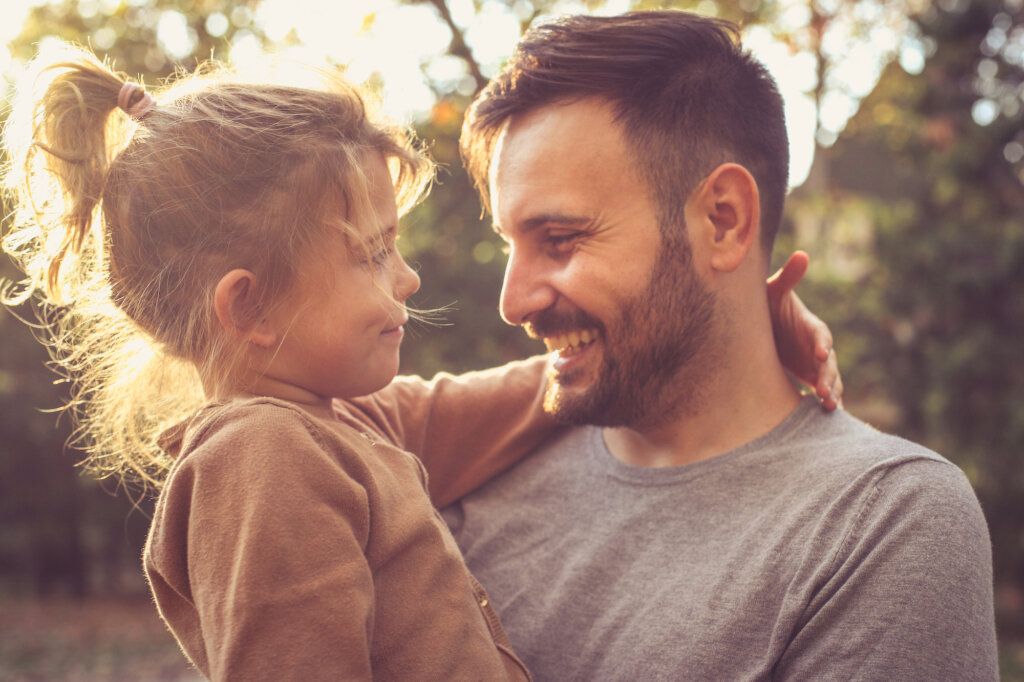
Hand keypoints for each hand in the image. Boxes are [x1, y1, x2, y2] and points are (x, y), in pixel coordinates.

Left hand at [767, 251, 842, 409]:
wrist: (761, 324)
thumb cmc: (767, 304)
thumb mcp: (774, 291)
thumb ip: (788, 277)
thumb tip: (802, 254)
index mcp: (809, 325)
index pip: (820, 334)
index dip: (822, 343)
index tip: (821, 354)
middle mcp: (815, 346)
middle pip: (828, 363)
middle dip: (829, 376)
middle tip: (825, 392)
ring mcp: (813, 363)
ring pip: (829, 380)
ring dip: (831, 393)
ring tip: (829, 408)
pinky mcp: (807, 376)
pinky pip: (820, 390)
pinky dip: (825, 402)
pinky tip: (825, 418)